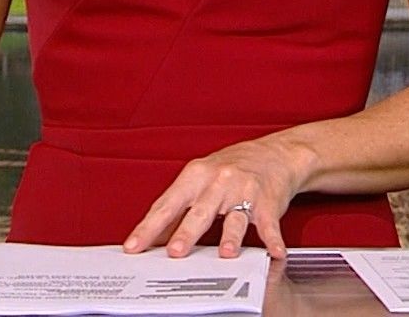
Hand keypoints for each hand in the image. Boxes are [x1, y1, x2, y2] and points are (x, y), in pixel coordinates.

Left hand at [122, 136, 316, 259]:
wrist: (273, 154)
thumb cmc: (231, 169)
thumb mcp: (199, 182)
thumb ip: (178, 210)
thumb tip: (152, 239)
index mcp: (195, 177)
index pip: (167, 205)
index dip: (149, 227)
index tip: (133, 246)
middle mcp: (218, 182)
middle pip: (200, 211)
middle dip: (187, 233)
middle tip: (174, 252)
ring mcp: (244, 191)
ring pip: (235, 217)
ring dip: (230, 237)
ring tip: (225, 254)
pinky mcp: (268, 202)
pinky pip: (269, 223)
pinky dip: (273, 239)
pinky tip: (275, 252)